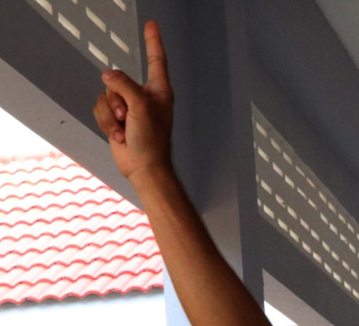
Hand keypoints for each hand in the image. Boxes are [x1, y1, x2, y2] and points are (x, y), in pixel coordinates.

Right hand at [93, 20, 173, 181]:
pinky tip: (119, 136)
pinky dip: (106, 123)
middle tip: (129, 119)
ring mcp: (128, 107)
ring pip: (105, 95)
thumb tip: (107, 75)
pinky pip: (99, 109)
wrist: (143, 168)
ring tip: (125, 130)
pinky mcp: (116, 118)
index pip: (156, 59)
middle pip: (117, 80)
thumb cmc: (151, 140)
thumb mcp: (141, 107)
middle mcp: (143, 96)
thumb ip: (124, 84)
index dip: (153, 41)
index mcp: (159, 91)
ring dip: (111, 115)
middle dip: (116, 100)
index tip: (151, 24)